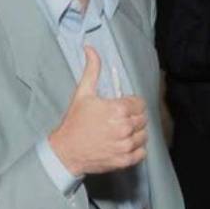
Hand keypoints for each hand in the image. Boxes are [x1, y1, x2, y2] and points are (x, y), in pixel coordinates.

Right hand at [48, 47, 148, 176]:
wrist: (65, 151)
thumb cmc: (75, 122)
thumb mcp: (83, 93)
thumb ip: (92, 70)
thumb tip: (91, 48)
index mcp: (118, 109)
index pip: (140, 104)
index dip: (131, 104)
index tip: (122, 108)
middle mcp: (125, 127)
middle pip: (143, 119)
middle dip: (133, 118)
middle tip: (120, 120)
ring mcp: (125, 145)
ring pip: (144, 135)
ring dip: (136, 133)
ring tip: (121, 132)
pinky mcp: (124, 160)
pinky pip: (142, 152)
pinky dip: (136, 149)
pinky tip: (124, 144)